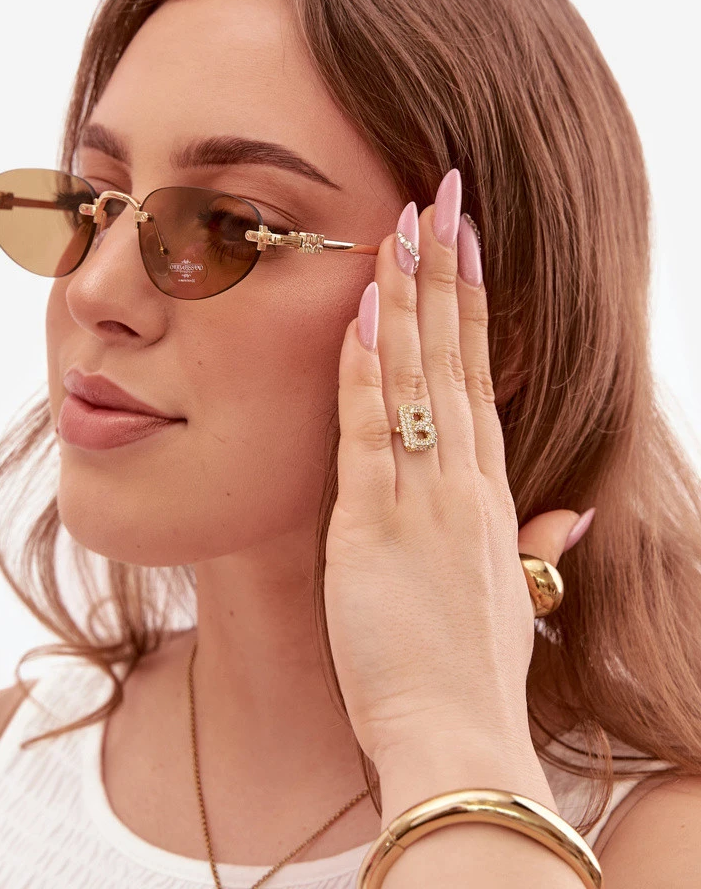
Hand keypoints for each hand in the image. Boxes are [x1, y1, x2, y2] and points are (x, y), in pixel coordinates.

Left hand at [324, 168, 590, 772]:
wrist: (457, 738)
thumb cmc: (476, 674)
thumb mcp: (514, 603)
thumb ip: (539, 550)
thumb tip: (568, 517)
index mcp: (490, 494)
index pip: (481, 376)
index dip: (475, 306)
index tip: (467, 244)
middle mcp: (462, 482)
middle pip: (456, 356)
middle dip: (447, 270)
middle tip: (442, 194)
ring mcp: (422, 498)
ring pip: (417, 376)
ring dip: (408, 295)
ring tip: (403, 223)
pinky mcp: (373, 525)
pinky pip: (371, 430)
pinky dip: (367, 368)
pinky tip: (364, 311)